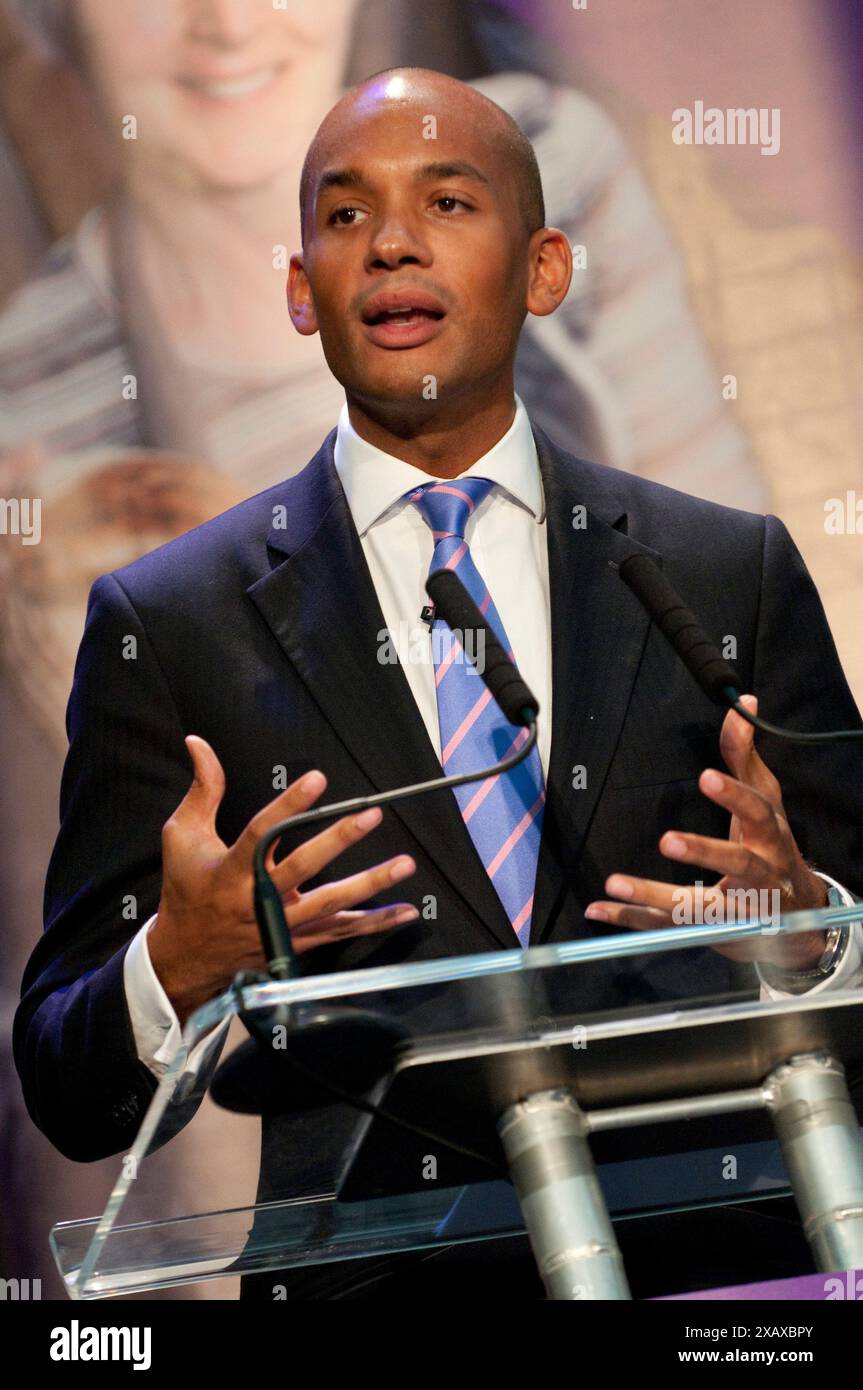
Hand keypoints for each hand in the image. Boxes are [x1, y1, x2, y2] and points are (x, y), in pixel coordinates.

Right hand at [149, 735, 417, 1025]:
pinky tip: (406, 910)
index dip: (288, 805)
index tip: (316, 780)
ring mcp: (280, 926)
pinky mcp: (296, 945)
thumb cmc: (185, 890)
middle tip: (370, 815)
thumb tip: (198, 742)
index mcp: (229, 871)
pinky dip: (375, 923)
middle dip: (338, 840)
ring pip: (331, 905)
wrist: (185, 958)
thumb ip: (203, 790)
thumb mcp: (183, 836)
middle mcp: (257, 900)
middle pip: (303, 868)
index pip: (261, 832)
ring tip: (404, 864)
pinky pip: (341, 932)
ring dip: (371, 884)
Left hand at [585, 695, 828, 969]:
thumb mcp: (767, 801)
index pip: (759, 813)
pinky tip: (598, 908)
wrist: (796, 918)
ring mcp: (738, 911)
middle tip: (668, 839)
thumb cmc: (774, 848)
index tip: (706, 777)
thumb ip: (746, 756)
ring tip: (615, 882)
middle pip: (738, 864)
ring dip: (655, 894)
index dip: (735, 796)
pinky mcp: (711, 932)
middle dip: (705, 853)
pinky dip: (632, 920)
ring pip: (698, 906)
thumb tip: (742, 703)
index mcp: (772, 838)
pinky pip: (668, 927)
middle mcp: (761, 876)